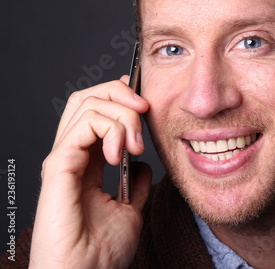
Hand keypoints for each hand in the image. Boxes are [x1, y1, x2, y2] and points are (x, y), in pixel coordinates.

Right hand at [29, 77, 150, 268]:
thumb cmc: (102, 252)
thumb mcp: (131, 209)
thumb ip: (136, 183)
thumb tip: (144, 163)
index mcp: (88, 162)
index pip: (97, 110)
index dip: (121, 96)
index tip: (146, 101)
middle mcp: (73, 155)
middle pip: (88, 97)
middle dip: (121, 92)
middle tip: (145, 109)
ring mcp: (64, 158)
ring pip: (86, 103)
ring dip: (121, 114)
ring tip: (136, 145)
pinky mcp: (59, 166)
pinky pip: (82, 125)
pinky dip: (108, 128)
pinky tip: (121, 153)